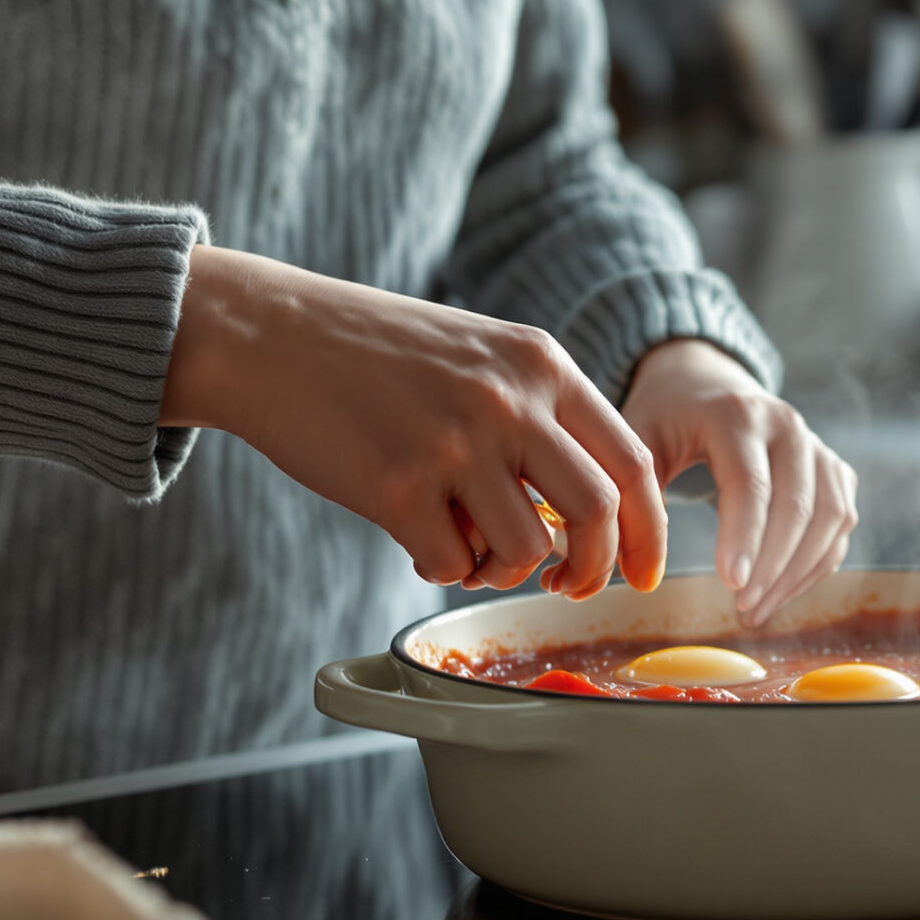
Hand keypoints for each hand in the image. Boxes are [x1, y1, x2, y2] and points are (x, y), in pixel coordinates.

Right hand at [161, 246, 663, 597]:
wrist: (270, 333)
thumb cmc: (372, 352)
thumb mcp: (478, 353)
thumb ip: (536, 414)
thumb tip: (578, 514)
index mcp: (540, 363)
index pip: (630, 460)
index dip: (650, 530)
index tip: (645, 571)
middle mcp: (509, 400)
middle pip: (597, 513)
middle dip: (593, 569)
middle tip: (567, 585)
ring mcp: (455, 444)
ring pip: (525, 551)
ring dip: (501, 570)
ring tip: (465, 546)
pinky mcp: (398, 487)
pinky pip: (452, 565)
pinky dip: (442, 568)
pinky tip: (415, 538)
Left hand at [620, 340, 857, 626]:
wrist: (705, 384)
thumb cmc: (667, 420)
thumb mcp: (639, 444)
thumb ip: (638, 499)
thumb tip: (640, 568)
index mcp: (736, 415)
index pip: (750, 483)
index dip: (744, 537)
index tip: (731, 585)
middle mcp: (787, 425)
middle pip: (798, 504)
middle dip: (773, 566)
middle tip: (742, 609)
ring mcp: (816, 446)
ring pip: (829, 517)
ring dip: (798, 572)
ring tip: (756, 609)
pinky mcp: (833, 468)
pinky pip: (838, 523)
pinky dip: (815, 564)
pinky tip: (780, 591)